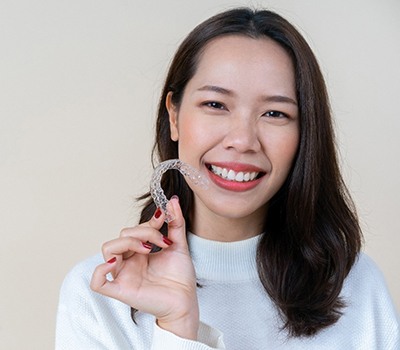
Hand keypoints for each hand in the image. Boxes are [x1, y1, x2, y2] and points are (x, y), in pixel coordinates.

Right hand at [90, 197, 198, 339]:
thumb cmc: (180, 277)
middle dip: (143, 232)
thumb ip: (175, 223)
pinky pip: (98, 282)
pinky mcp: (122, 291)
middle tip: (162, 242)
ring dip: (128, 242)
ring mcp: (124, 275)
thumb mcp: (179, 245)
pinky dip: (100, 270)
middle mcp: (129, 261)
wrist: (186, 302)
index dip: (148, 222)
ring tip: (148, 250)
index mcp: (140, 251)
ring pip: (108, 249)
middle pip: (122, 235)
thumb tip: (172, 201)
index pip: (134, 229)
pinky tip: (116, 262)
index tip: (164, 218)